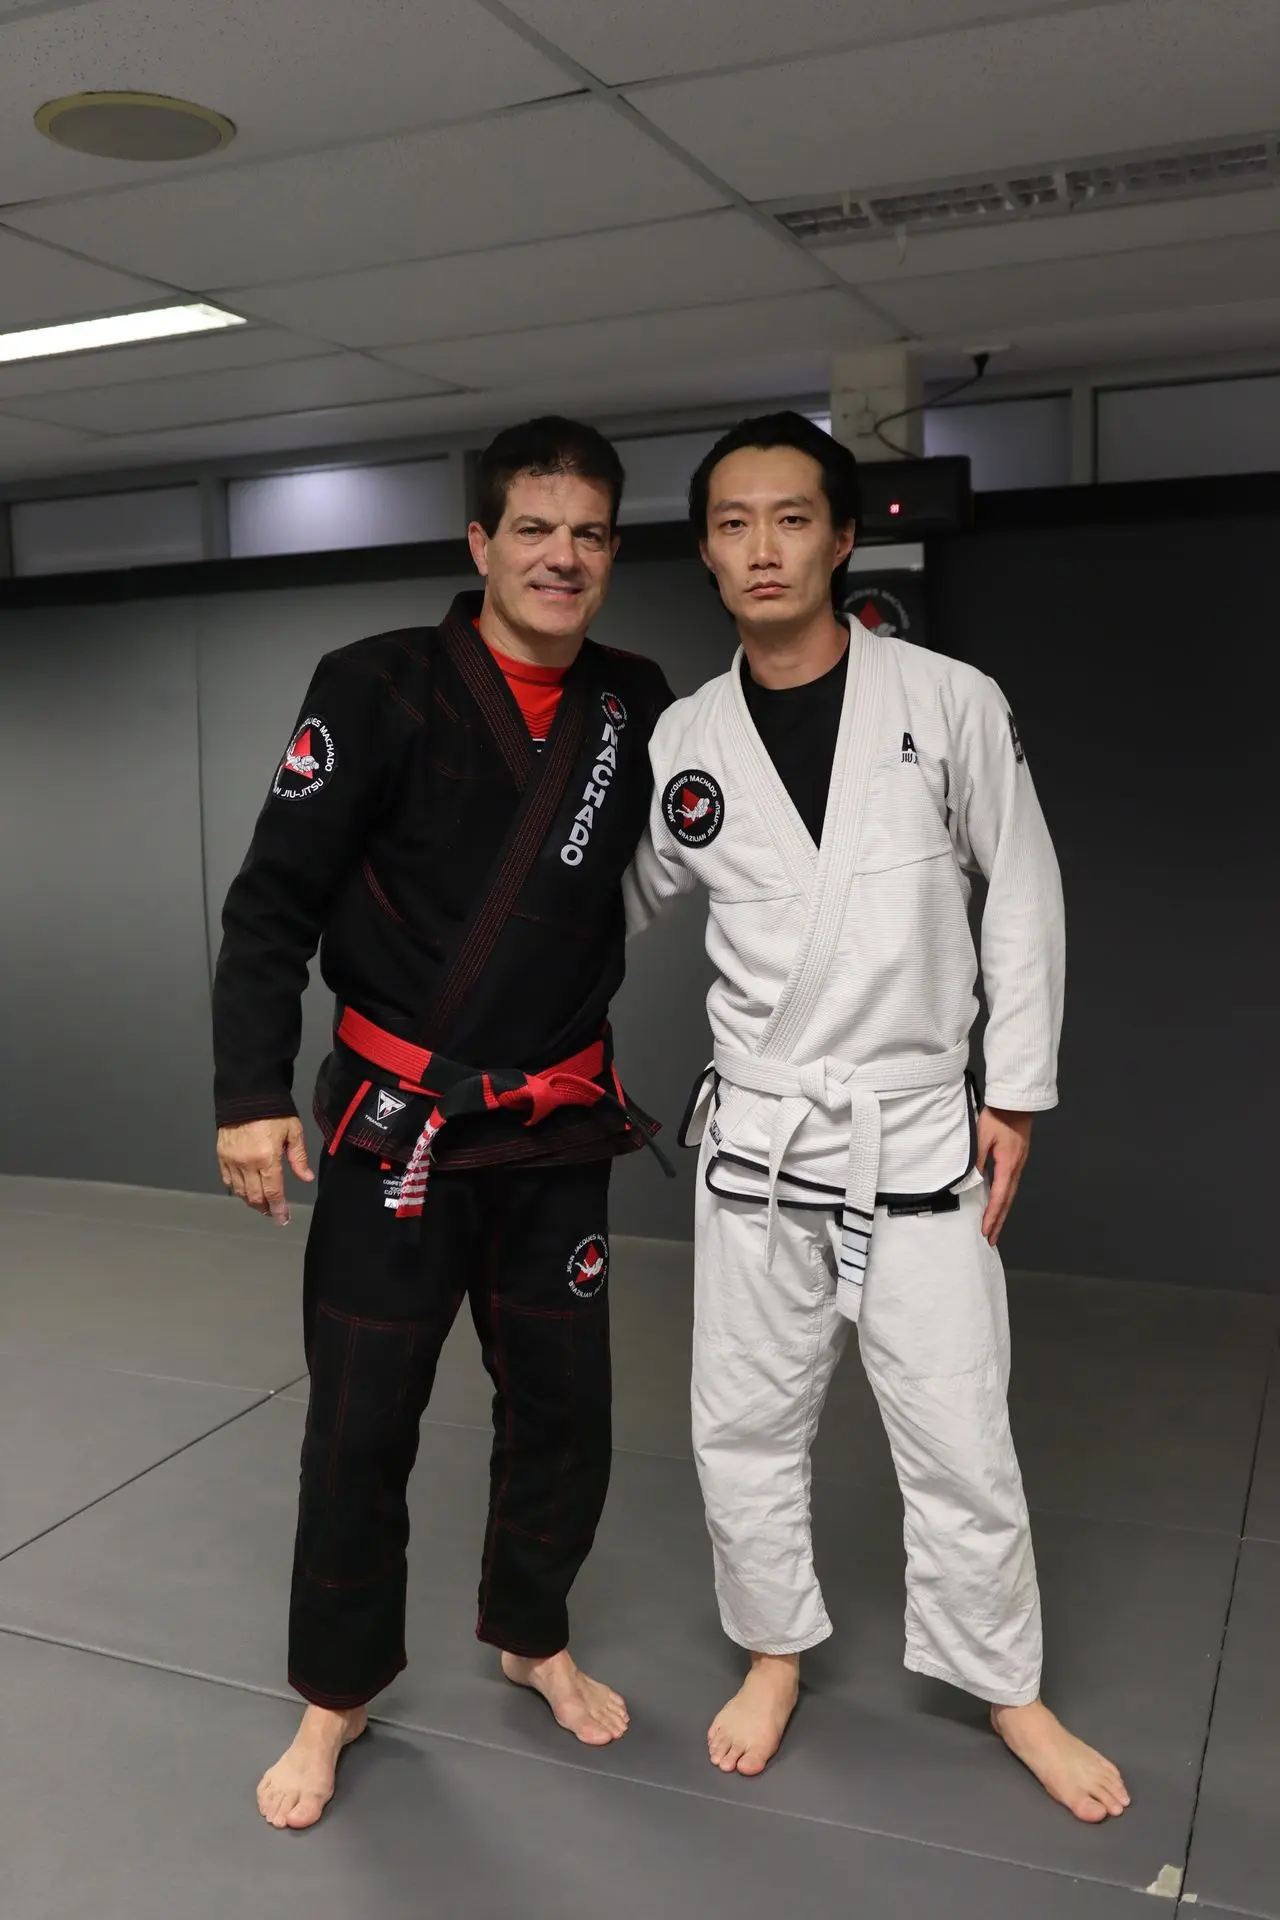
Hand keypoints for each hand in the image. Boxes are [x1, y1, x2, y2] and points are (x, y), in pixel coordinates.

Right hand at [217, 1116, 313, 1225]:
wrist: (246, 1094)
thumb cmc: (274, 1111)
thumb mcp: (293, 1131)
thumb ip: (298, 1157)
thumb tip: (306, 1178)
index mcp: (267, 1158)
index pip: (273, 1192)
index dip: (278, 1208)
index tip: (282, 1218)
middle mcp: (247, 1163)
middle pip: (255, 1196)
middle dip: (265, 1208)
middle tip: (273, 1213)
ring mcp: (232, 1160)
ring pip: (239, 1192)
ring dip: (251, 1201)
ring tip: (261, 1204)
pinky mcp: (221, 1155)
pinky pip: (227, 1180)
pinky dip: (236, 1189)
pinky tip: (244, 1191)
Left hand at [977, 1108, 1032, 1245]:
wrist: (1016, 1103)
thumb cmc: (998, 1117)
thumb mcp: (981, 1138)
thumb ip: (976, 1161)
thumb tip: (970, 1182)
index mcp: (1008, 1166)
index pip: (999, 1197)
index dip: (991, 1216)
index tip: (985, 1231)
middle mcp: (1016, 1169)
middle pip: (1007, 1201)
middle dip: (998, 1221)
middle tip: (991, 1239)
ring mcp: (1018, 1165)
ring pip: (1009, 1194)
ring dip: (1001, 1212)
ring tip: (994, 1227)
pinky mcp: (1016, 1160)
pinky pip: (1010, 1185)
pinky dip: (1003, 1198)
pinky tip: (997, 1203)